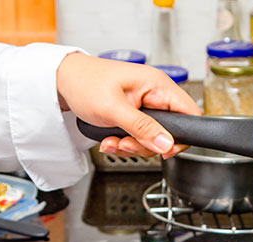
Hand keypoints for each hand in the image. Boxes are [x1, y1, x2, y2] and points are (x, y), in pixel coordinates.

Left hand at [56, 53, 199, 158]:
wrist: (62, 80)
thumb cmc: (84, 83)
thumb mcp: (113, 109)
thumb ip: (142, 128)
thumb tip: (167, 144)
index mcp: (158, 86)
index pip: (190, 113)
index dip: (181, 136)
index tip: (162, 149)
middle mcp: (156, 94)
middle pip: (170, 131)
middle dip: (147, 144)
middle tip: (126, 143)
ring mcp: (147, 104)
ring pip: (154, 138)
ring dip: (133, 146)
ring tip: (112, 140)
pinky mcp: (137, 113)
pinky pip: (141, 136)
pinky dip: (126, 142)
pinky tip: (110, 139)